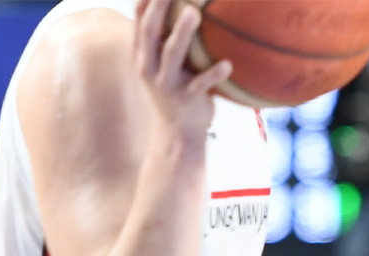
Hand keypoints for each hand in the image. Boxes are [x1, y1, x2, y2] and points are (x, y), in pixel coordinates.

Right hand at [134, 0, 231, 138]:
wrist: (180, 131)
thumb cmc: (177, 89)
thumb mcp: (165, 66)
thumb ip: (168, 42)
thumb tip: (187, 12)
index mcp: (142, 57)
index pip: (140, 23)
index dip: (146, 3)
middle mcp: (149, 68)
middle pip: (151, 33)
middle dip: (159, 9)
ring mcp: (167, 84)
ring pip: (172, 54)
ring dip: (182, 32)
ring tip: (194, 13)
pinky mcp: (187, 99)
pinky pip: (201, 84)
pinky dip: (214, 74)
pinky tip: (227, 64)